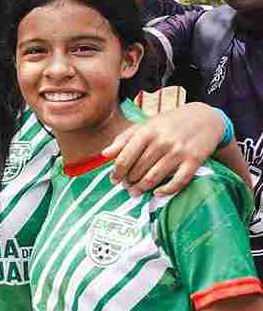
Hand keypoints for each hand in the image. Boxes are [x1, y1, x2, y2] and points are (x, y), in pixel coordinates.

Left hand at [104, 103, 221, 196]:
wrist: (205, 117)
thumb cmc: (170, 123)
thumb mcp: (146, 125)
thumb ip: (124, 139)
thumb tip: (104, 154)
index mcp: (147, 132)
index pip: (124, 158)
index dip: (116, 172)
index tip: (114, 180)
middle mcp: (162, 142)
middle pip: (138, 170)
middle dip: (129, 182)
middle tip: (126, 187)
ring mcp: (179, 152)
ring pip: (154, 177)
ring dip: (142, 188)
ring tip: (136, 192)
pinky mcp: (194, 160)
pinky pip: (178, 181)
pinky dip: (166, 190)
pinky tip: (157, 193)